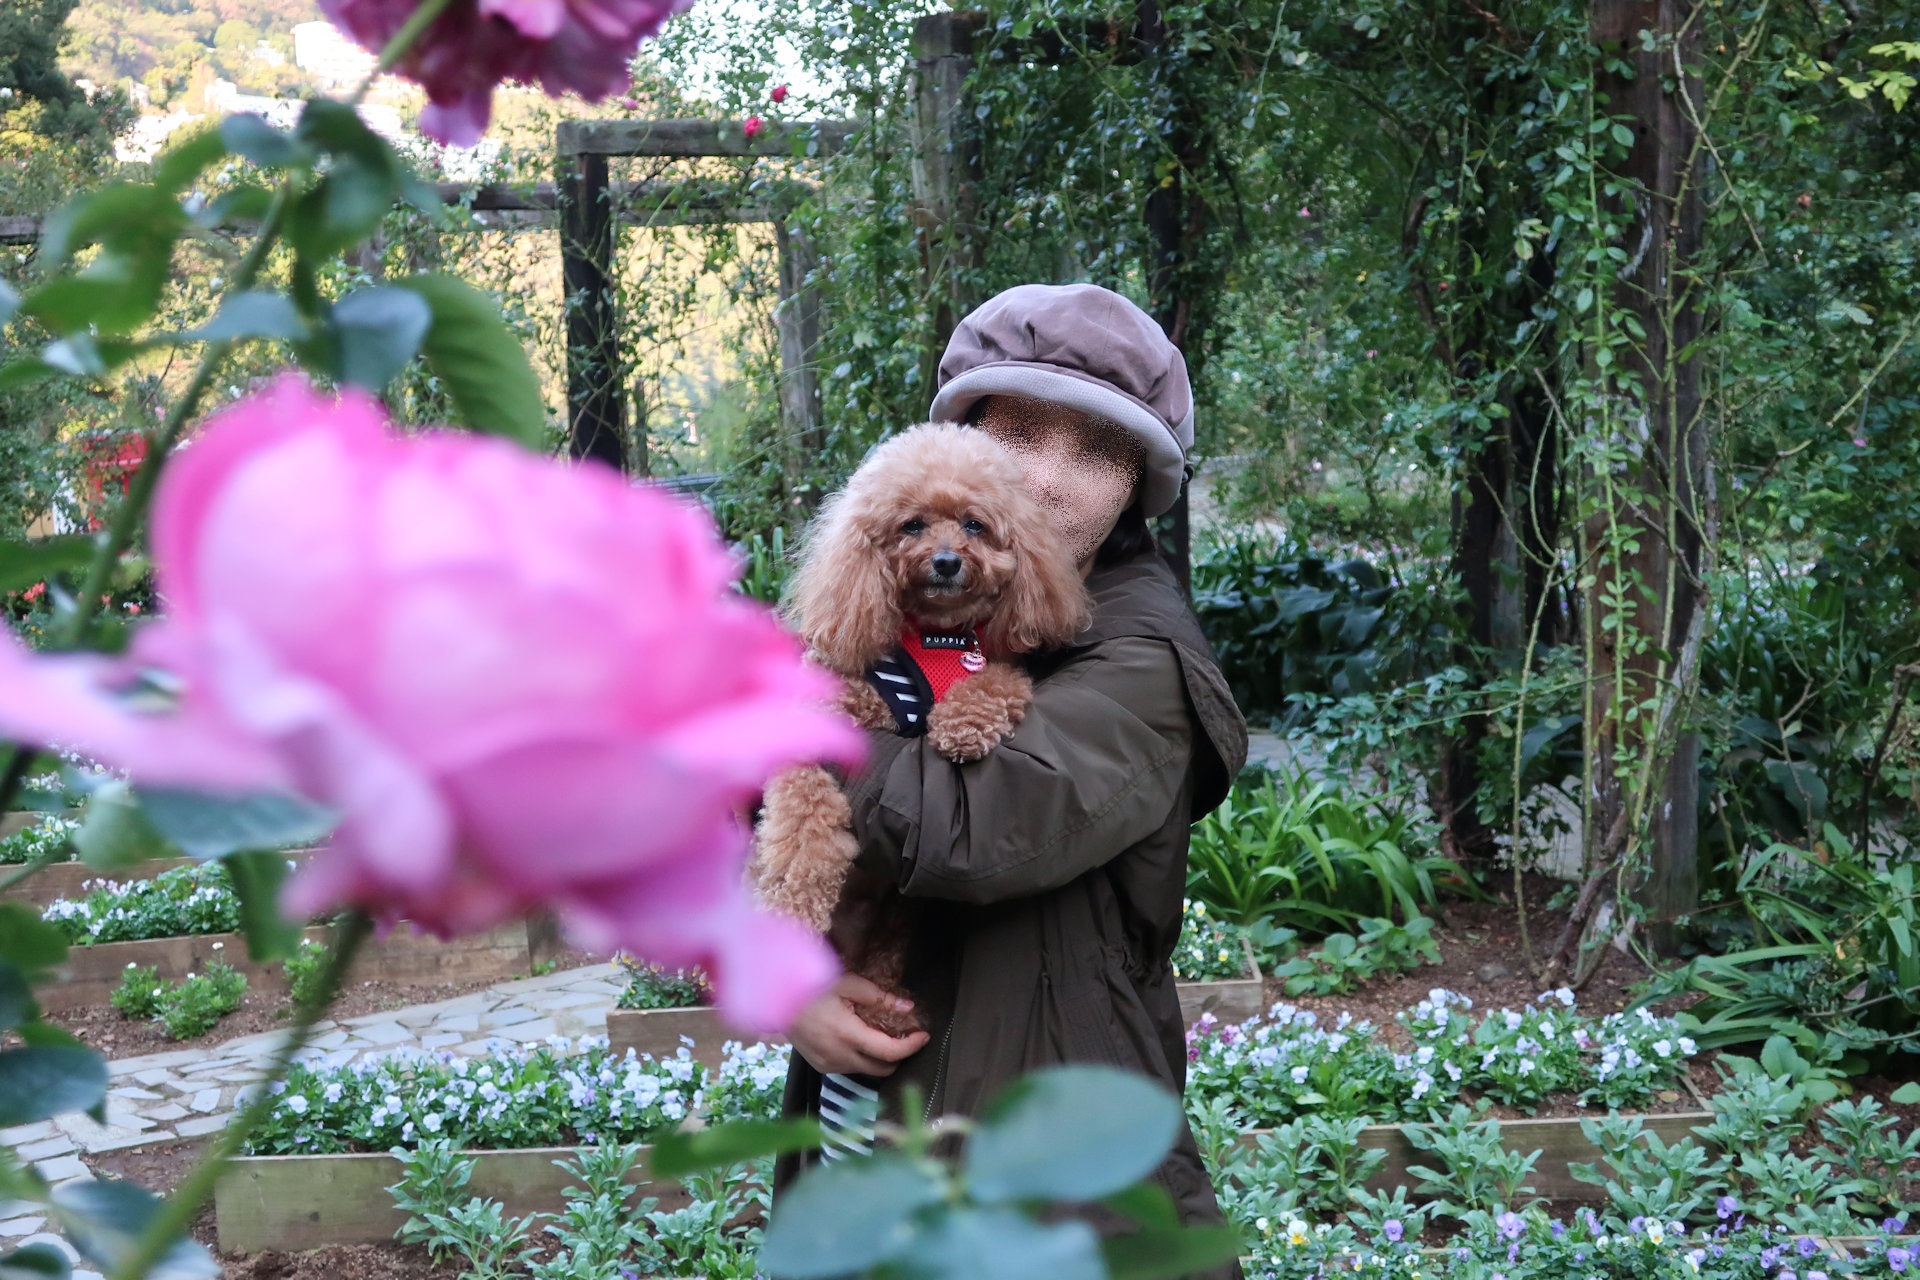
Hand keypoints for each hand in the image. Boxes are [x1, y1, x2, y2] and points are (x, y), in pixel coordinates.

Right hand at [788, 974, 930, 1075]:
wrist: (776, 1000)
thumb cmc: (812, 987)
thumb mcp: (847, 984)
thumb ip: (879, 998)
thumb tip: (906, 1008)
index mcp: (847, 1035)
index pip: (889, 1053)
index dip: (911, 1047)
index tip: (923, 1036)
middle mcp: (839, 1056)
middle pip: (882, 1069)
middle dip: (899, 1056)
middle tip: (905, 1036)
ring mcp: (828, 1065)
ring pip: (866, 1070)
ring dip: (879, 1058)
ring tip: (882, 1036)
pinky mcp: (821, 1067)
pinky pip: (850, 1068)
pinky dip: (861, 1058)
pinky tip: (859, 1040)